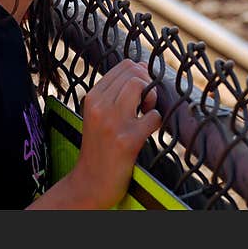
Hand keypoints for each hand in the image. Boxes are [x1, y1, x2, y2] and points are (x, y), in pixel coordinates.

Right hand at [67, 59, 161, 208]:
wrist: (90, 183)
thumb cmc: (99, 146)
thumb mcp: (97, 114)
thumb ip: (113, 92)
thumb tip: (141, 67)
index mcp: (92, 97)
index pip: (124, 65)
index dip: (140, 73)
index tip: (141, 91)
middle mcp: (100, 106)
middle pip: (134, 72)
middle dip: (148, 83)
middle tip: (146, 103)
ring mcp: (113, 122)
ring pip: (141, 85)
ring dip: (152, 97)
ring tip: (146, 113)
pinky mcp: (127, 140)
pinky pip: (154, 116)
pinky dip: (157, 121)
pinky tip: (148, 130)